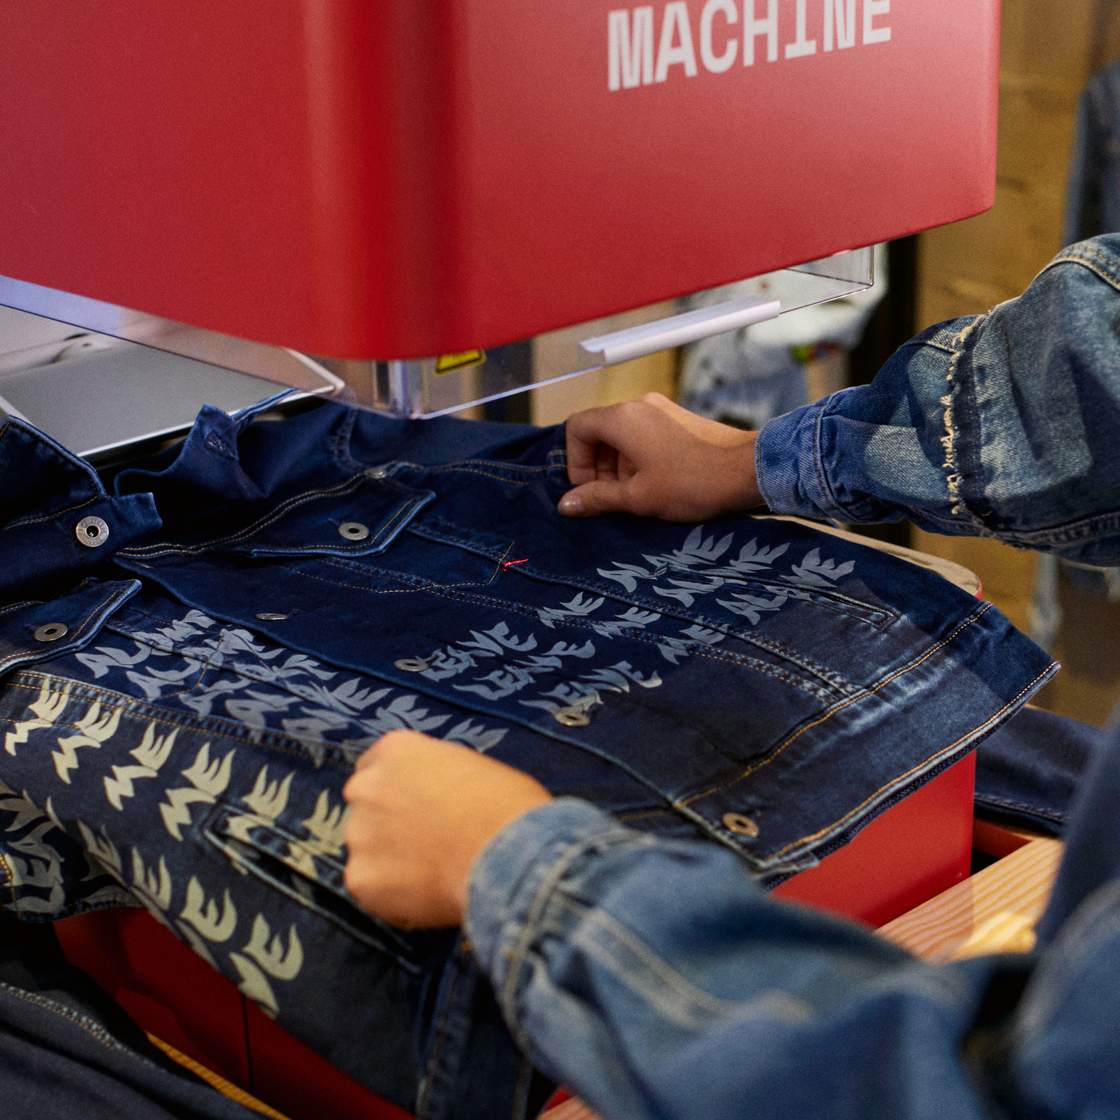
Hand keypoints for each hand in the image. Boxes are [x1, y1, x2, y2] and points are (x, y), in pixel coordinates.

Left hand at [342, 731, 551, 927]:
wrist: (508, 855)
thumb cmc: (507, 805)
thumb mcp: (473, 767)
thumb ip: (439, 777)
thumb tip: (438, 798)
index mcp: (396, 750)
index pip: (375, 766)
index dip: (398, 789)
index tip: (416, 806)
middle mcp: (367, 786)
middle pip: (364, 806)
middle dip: (387, 822)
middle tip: (423, 842)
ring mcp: (359, 833)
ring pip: (366, 849)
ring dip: (387, 859)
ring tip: (429, 873)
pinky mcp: (360, 879)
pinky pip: (370, 887)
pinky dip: (391, 895)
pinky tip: (426, 894)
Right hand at [559, 393, 761, 520]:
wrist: (749, 470)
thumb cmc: (693, 482)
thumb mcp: (638, 497)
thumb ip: (598, 498)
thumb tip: (566, 504)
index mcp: (622, 418)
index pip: (576, 427)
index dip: (574, 460)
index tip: (589, 488)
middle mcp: (638, 406)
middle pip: (598, 431)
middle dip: (596, 466)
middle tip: (610, 497)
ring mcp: (661, 410)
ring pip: (621, 435)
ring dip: (618, 466)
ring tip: (636, 495)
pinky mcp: (678, 420)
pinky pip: (644, 435)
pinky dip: (639, 459)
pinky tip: (656, 485)